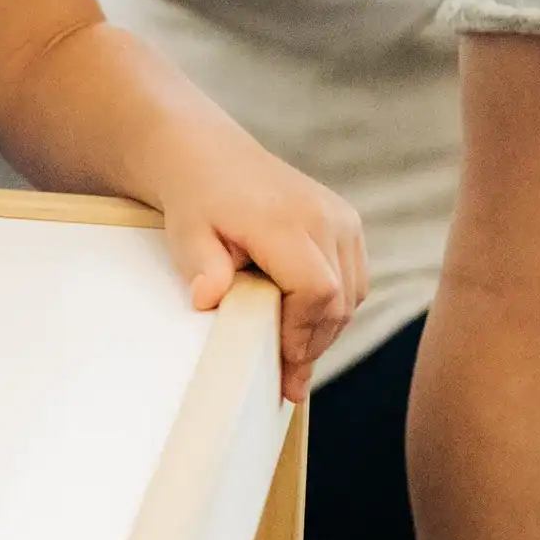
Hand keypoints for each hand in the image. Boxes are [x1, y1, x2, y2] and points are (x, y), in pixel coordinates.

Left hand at [153, 142, 368, 402]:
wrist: (209, 157)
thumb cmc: (196, 200)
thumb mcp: (186, 233)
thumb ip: (201, 266)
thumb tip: (208, 299)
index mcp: (285, 219)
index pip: (316, 290)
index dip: (302, 332)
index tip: (279, 360)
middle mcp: (324, 216)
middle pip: (339, 300)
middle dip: (313, 344)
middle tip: (287, 382)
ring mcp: (342, 217)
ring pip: (352, 294)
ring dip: (325, 329)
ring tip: (291, 356)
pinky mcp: (348, 223)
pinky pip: (353, 280)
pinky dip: (332, 307)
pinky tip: (302, 323)